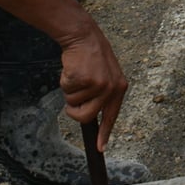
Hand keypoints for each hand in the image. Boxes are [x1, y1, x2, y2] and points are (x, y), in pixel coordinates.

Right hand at [57, 27, 128, 151]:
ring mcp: (98, 84)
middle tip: (73, 96)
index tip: (100, 148)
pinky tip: (73, 69)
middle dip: (74, 111)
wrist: (84, 36)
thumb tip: (92, 116)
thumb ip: (103, 95)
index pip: (111, 116)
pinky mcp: (84, 79)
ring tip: (77, 74)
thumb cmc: (92, 58)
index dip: (104, 133)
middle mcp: (111, 88)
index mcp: (119, 88)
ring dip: (69, 91)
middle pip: (86, 116)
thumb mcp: (106, 75)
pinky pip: (66, 90)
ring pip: (73, 103)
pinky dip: (64, 82)